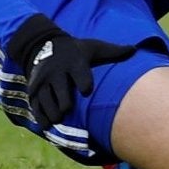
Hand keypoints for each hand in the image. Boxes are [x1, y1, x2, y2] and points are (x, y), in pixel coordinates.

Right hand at [7, 14, 135, 130]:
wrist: (43, 44)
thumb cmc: (76, 50)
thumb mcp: (93, 48)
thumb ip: (113, 51)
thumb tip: (135, 49)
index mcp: (74, 62)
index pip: (79, 73)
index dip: (83, 82)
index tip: (86, 90)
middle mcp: (56, 72)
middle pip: (62, 94)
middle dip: (66, 104)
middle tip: (70, 108)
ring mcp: (43, 81)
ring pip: (47, 102)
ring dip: (54, 113)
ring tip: (60, 118)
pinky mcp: (33, 89)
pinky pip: (36, 107)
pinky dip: (42, 117)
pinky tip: (48, 124)